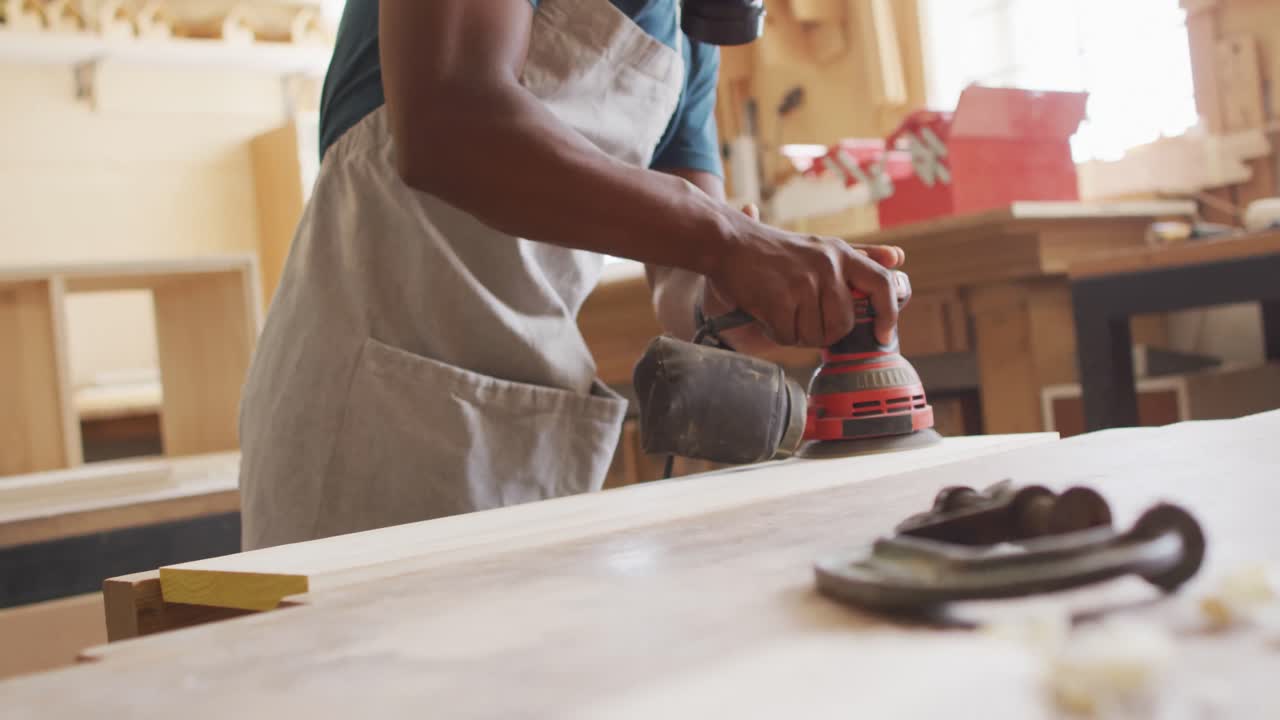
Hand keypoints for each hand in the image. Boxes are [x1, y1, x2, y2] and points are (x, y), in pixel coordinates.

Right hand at [704, 205, 904, 346]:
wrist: (728, 242)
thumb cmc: (774, 250)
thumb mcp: (821, 247)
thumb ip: (858, 256)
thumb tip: (898, 258)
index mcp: (841, 253)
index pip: (882, 285)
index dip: (888, 315)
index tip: (881, 335)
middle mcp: (827, 265)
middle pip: (843, 325)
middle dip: (822, 332)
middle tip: (800, 317)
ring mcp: (804, 282)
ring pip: (814, 335)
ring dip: (796, 333)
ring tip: (781, 310)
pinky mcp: (780, 298)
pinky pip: (788, 337)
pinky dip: (775, 332)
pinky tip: (766, 312)